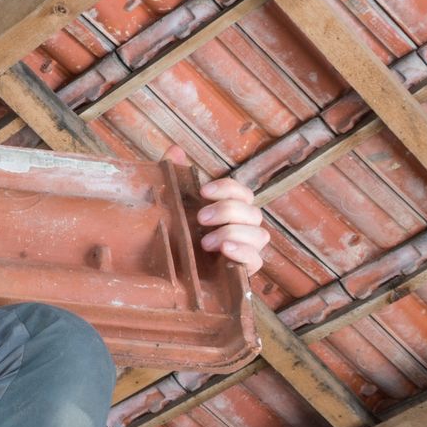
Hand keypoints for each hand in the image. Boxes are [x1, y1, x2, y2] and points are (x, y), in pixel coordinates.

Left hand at [165, 144, 268, 272]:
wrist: (166, 275)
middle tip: (200, 218)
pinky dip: (244, 253)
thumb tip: (175, 151)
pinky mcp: (243, 273)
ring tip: (206, 242)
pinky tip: (225, 250)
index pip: (242, 193)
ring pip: (260, 235)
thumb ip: (176, 178)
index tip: (203, 191)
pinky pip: (257, 262)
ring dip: (234, 233)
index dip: (228, 188)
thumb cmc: (174, 237)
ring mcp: (246, 251)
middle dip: (228, 211)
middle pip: (253, 212)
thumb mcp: (171, 207)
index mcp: (230, 211)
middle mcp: (242, 229)